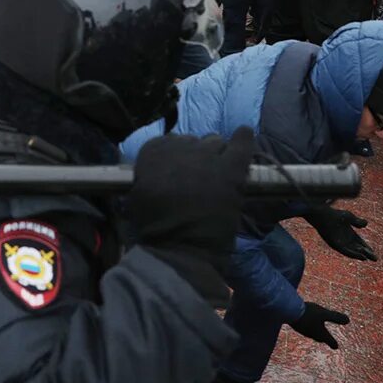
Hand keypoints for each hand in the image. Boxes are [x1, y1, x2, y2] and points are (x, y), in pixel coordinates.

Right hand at [127, 128, 254, 292]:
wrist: (180, 247)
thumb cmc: (154, 226)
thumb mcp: (138, 192)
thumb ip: (150, 172)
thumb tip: (162, 168)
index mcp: (154, 150)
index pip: (168, 142)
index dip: (176, 158)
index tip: (178, 173)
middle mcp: (179, 145)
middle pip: (193, 141)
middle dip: (197, 157)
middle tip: (198, 179)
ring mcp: (207, 155)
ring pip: (215, 142)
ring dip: (216, 154)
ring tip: (217, 174)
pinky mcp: (230, 167)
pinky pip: (241, 143)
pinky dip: (243, 138)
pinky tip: (244, 135)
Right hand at [289, 302, 349, 347]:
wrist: (288, 311)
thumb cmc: (308, 313)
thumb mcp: (324, 314)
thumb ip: (335, 317)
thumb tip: (348, 320)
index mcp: (321, 333)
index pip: (329, 340)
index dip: (333, 343)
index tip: (336, 347)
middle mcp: (312, 334)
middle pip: (320, 338)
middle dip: (324, 338)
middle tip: (327, 340)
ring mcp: (303, 330)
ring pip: (312, 333)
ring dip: (315, 332)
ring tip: (316, 329)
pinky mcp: (296, 325)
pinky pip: (305, 328)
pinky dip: (308, 327)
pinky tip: (305, 322)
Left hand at [304, 207, 377, 260]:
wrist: (323, 215)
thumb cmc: (335, 215)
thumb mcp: (349, 217)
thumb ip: (357, 221)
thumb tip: (366, 224)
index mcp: (349, 234)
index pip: (360, 243)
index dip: (367, 248)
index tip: (374, 254)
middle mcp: (345, 240)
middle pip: (358, 249)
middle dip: (366, 253)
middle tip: (375, 259)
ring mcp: (340, 243)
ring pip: (352, 251)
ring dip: (360, 255)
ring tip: (368, 258)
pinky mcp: (335, 244)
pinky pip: (345, 251)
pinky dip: (353, 254)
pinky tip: (360, 256)